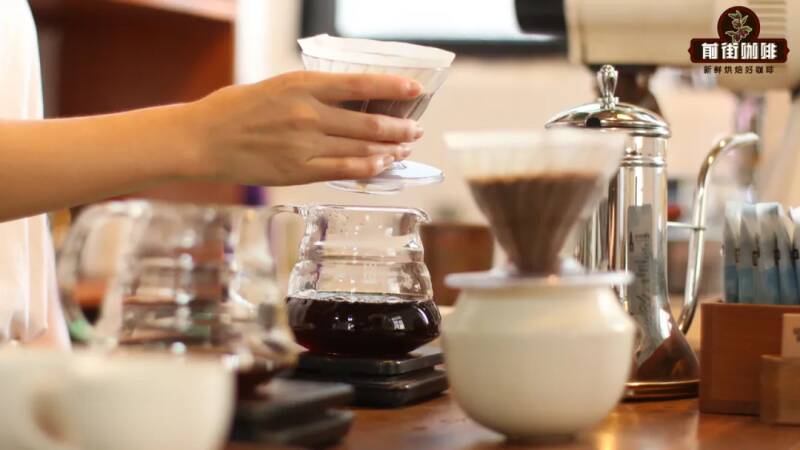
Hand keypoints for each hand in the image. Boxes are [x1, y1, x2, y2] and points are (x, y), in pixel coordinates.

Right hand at [183, 71, 423, 184]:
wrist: (201, 139)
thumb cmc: (234, 110)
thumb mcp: (276, 86)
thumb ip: (311, 94)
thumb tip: (346, 103)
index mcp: (302, 84)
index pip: (359, 83)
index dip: (393, 86)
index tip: (415, 88)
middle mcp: (308, 114)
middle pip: (369, 122)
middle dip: (399, 127)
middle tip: (415, 129)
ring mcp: (305, 144)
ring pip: (362, 148)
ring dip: (390, 149)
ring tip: (405, 148)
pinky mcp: (299, 170)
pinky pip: (343, 170)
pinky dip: (368, 168)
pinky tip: (383, 165)